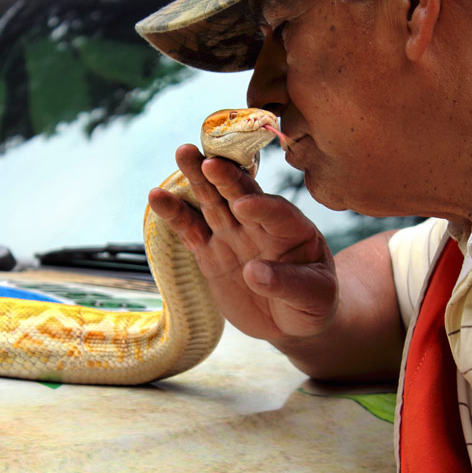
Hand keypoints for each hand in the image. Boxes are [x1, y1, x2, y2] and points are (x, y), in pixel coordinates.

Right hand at [147, 143, 338, 342]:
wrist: (289, 319)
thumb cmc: (312, 304)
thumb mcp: (314, 297)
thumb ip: (288, 284)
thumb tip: (252, 272)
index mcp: (293, 230)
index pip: (278, 213)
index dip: (261, 207)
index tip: (243, 205)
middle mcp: (259, 224)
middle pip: (240, 194)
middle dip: (225, 177)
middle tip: (209, 160)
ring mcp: (232, 235)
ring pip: (212, 202)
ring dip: (197, 178)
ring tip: (184, 153)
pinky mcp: (209, 252)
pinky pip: (189, 230)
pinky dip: (174, 214)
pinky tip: (157, 196)